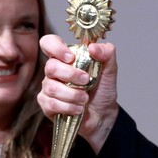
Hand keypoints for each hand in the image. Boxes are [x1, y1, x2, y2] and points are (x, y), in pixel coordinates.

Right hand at [38, 34, 118, 152]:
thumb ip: (107, 53)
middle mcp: (54, 71)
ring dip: (73, 94)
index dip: (55, 47)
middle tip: (86, 81)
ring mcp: (48, 87)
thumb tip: (93, 47)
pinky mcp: (46, 104)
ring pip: (52, 87)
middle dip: (71, 75)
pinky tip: (78, 109)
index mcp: (66, 58)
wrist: (102, 115)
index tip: (71, 57)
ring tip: (85, 98)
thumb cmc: (103, 91)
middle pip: (51, 67)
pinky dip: (68, 107)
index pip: (49, 43)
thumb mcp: (110, 70)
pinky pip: (51, 104)